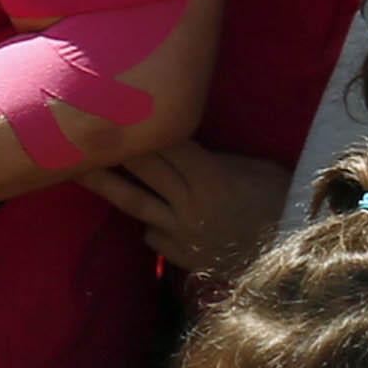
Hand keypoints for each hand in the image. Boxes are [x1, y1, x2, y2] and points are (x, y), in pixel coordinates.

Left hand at [86, 142, 289, 285]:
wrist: (296, 260)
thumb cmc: (287, 205)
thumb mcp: (263, 171)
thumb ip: (222, 159)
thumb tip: (188, 142)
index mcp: (214, 178)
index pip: (168, 144)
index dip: (141, 126)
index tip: (114, 106)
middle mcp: (190, 204)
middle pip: (142, 168)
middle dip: (110, 147)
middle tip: (75, 128)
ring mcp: (181, 232)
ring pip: (132, 202)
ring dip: (102, 184)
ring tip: (71, 169)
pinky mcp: (181, 256)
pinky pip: (151, 234)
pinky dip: (148, 223)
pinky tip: (149, 215)